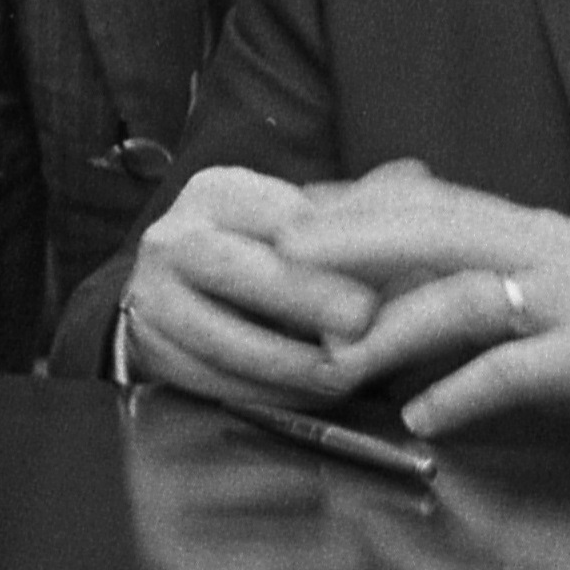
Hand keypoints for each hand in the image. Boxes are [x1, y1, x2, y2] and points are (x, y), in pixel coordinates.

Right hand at [120, 164, 379, 409]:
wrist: (182, 294)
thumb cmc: (267, 254)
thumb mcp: (301, 220)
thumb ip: (359, 208)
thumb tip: (417, 174)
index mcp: (217, 193)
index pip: (276, 217)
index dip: (331, 247)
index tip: (380, 273)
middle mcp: (173, 237)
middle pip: (236, 268)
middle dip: (303, 298)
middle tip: (360, 322)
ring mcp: (153, 295)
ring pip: (222, 335)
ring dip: (291, 363)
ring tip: (348, 376)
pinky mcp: (152, 348)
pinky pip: (212, 379)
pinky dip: (267, 394)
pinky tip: (311, 395)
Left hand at [282, 170, 569, 447]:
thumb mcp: (558, 275)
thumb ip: (485, 261)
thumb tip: (396, 261)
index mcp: (533, 228)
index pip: (429, 199)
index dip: (354, 203)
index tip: (286, 212)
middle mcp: (549, 251)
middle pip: (433, 228)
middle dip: (350, 240)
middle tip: (281, 261)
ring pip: (465, 298)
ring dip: (390, 330)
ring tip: (333, 364)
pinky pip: (517, 371)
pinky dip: (463, 391)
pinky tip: (422, 416)